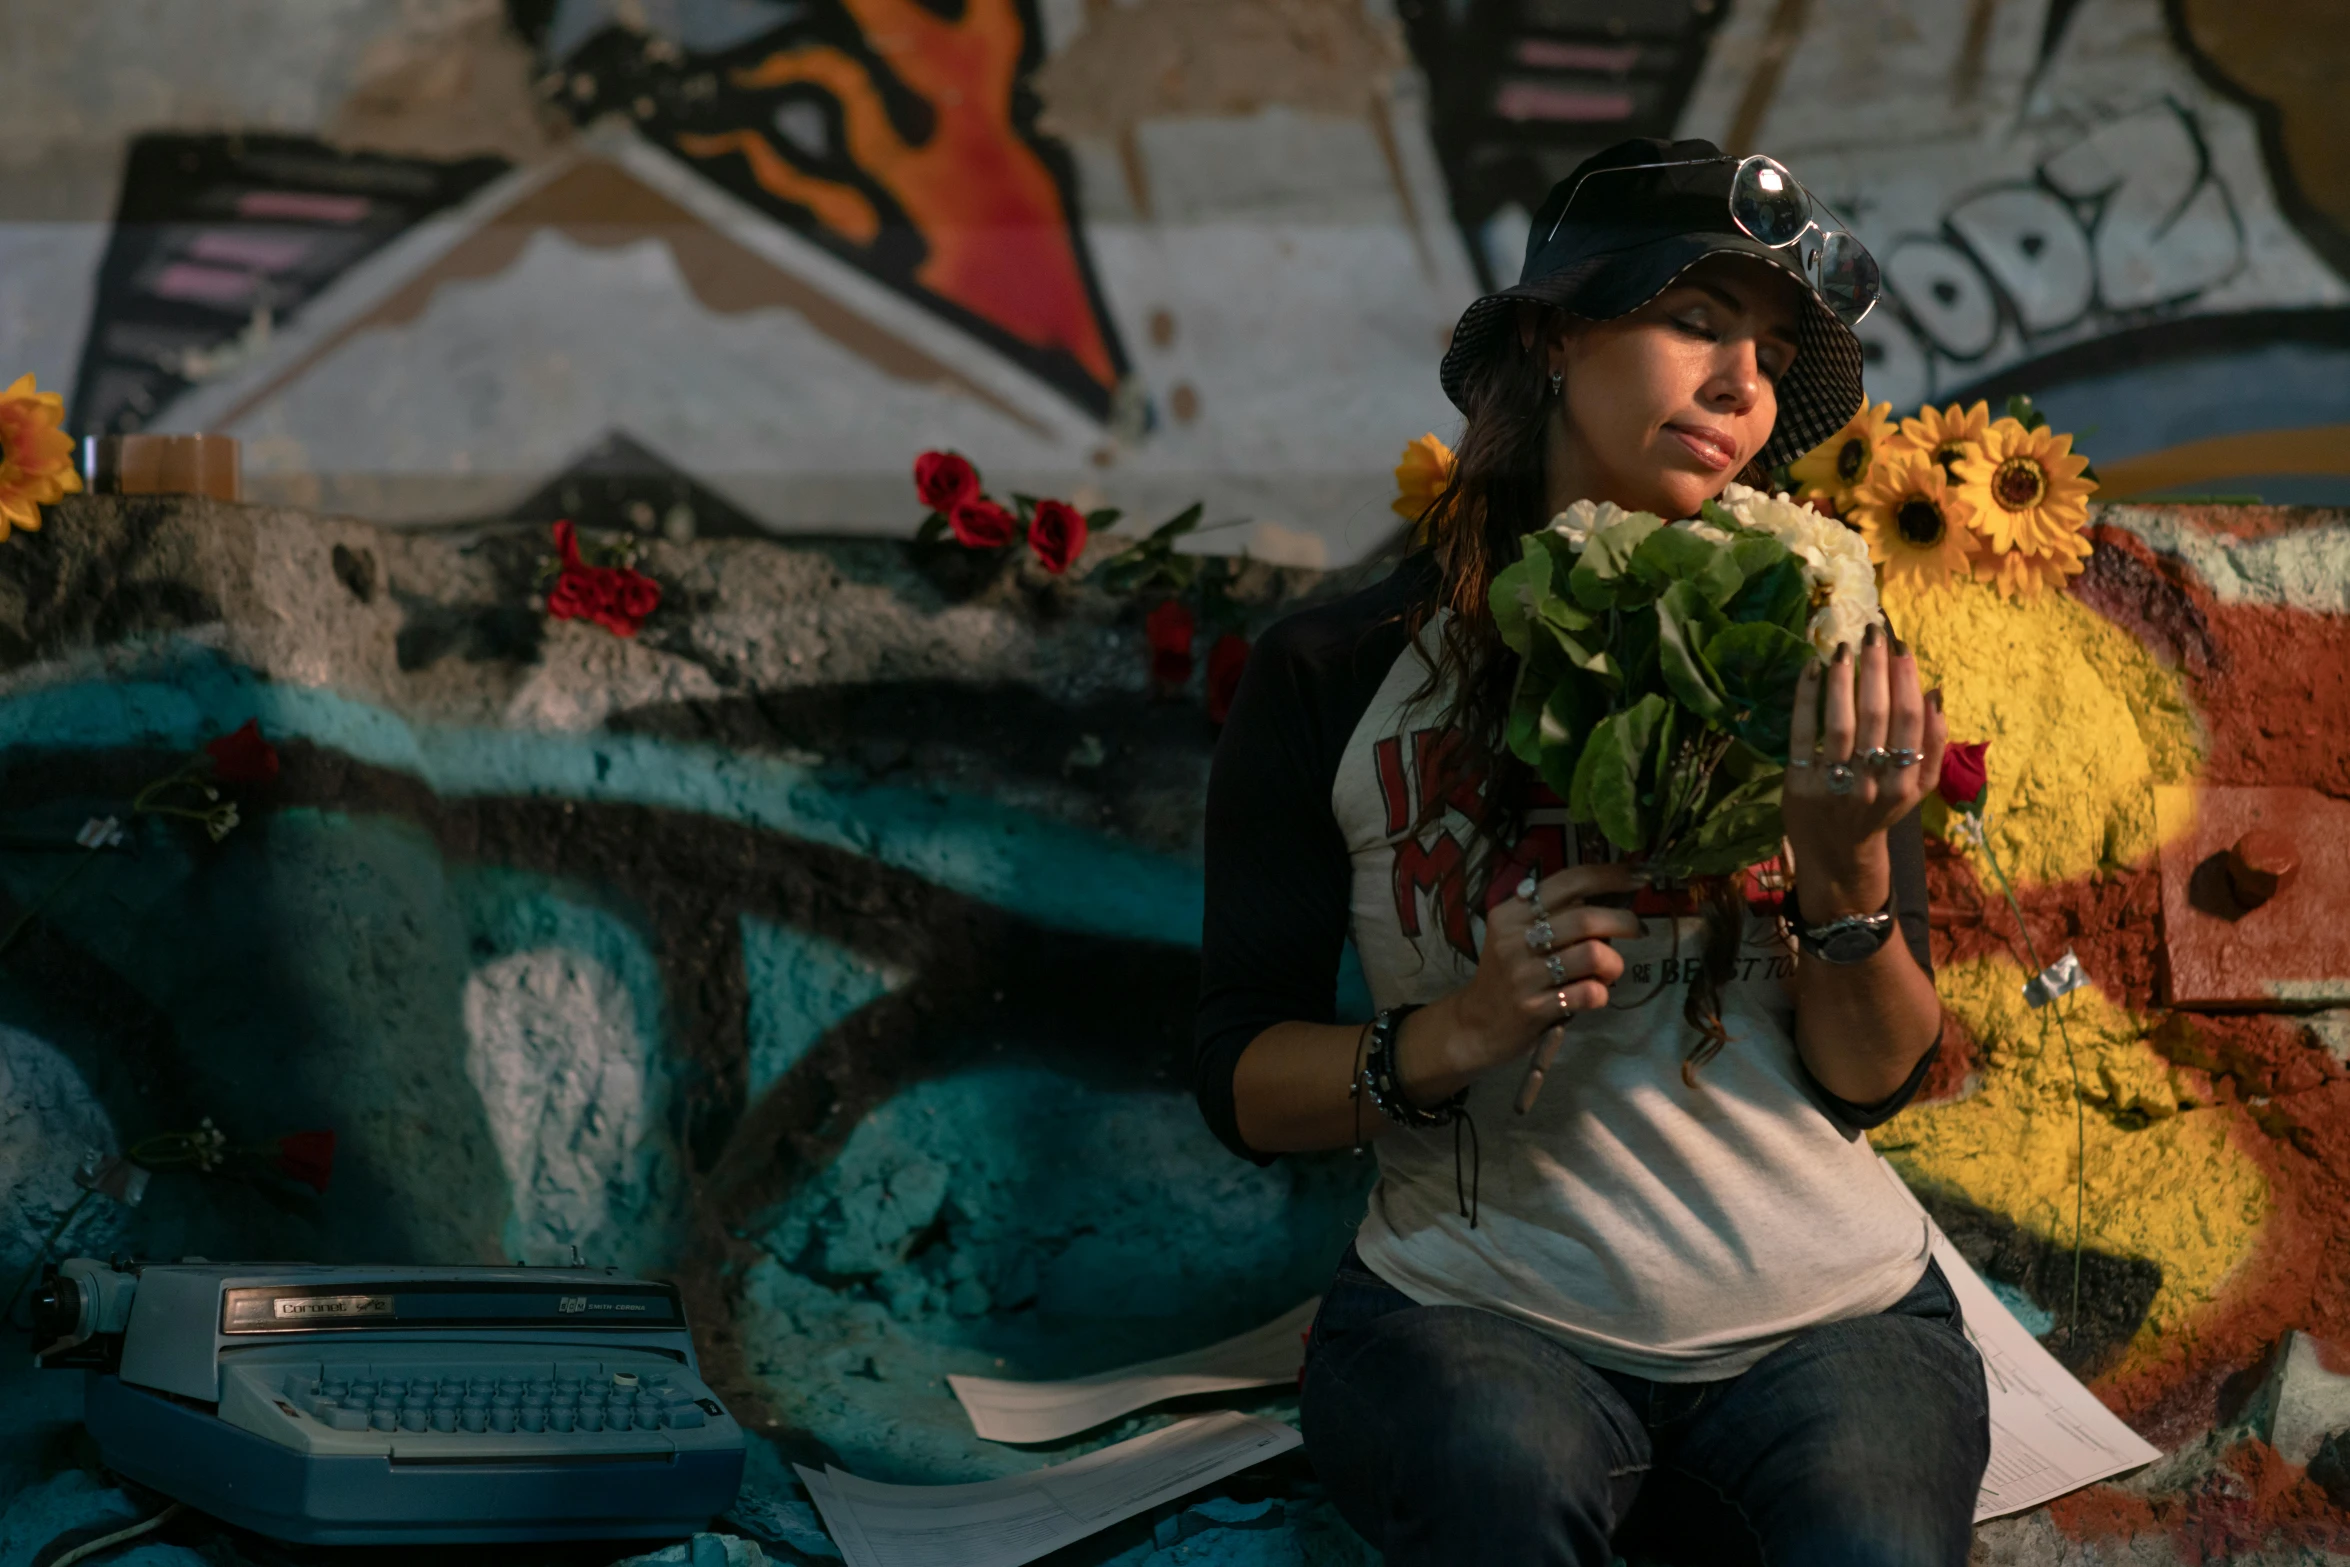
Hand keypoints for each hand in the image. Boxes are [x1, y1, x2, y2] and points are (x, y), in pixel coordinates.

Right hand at [1401, 862, 1642, 1096]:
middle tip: (1637, 929)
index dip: (1610, 876)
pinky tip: (1594, 994)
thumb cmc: (1506, 974)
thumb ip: (1551, 913)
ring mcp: (1523, 974)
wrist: (1476, 1024)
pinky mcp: (1534, 1007)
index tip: (1640, 877)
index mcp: (1512, 912)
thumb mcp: (1516, 934)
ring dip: (1614, 964)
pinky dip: (1601, 993)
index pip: (1569, 881)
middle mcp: (1515, 938)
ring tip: (1609, 971)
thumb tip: (1608, 894)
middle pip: (1586, 919)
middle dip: (1624, 921)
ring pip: (1593, 955)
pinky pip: (1588, 993)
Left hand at [1783, 623, 1947, 921]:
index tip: (1902, 648)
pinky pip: (1801, 734)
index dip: (1907, 681)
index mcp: (1906, 783)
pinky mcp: (1799, 785)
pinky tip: (1811, 668)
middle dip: (1877, 670)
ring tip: (1843, 647)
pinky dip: (1806, 699)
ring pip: (1840, 725)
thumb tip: (1934, 693)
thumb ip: (1932, 745)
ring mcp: (1834, 787)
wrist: (1838, 855)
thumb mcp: (1917, 786)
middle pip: (1877, 718)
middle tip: (1873, 633)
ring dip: (1843, 680)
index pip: (1909, 722)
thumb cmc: (1879, 809)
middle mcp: (1872, 786)